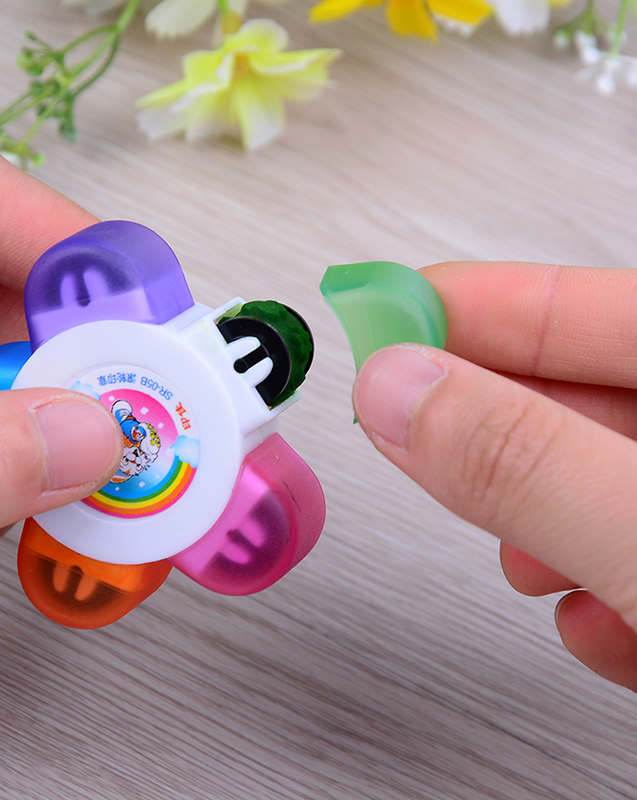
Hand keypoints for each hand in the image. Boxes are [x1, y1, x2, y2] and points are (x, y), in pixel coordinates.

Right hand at [353, 261, 636, 690]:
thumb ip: (527, 462)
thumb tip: (400, 391)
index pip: (577, 306)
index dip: (467, 305)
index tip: (377, 312)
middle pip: (576, 392)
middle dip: (492, 430)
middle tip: (408, 434)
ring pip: (593, 476)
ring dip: (542, 524)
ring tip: (533, 563)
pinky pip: (626, 543)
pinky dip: (598, 585)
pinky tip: (607, 623)